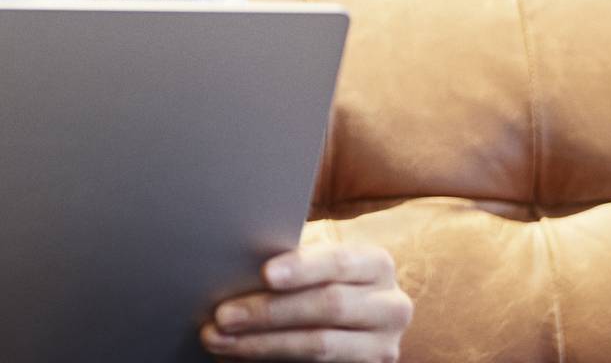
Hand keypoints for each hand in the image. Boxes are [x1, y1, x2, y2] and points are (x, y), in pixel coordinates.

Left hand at [201, 239, 411, 359]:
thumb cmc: (320, 279)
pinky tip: (240, 358)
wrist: (356, 317)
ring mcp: (382, 347)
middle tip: (221, 316)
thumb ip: (292, 258)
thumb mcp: (317, 262)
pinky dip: (272, 362)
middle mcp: (391, 306)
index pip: (339, 262)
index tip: (264, 274)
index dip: (302, 268)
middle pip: (327, 307)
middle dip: (269, 312)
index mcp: (376, 265)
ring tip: (219, 341)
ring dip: (262, 345)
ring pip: (320, 346)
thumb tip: (239, 261)